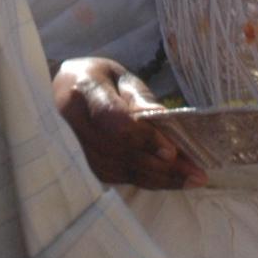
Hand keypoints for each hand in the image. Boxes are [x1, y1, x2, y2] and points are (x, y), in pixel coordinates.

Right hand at [55, 59, 202, 189]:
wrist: (60, 91)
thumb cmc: (96, 79)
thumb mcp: (119, 76)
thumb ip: (139, 97)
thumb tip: (165, 121)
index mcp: (82, 90)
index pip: (114, 119)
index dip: (142, 137)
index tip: (172, 151)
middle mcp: (73, 122)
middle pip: (120, 151)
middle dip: (161, 165)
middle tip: (197, 173)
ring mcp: (75, 148)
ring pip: (120, 170)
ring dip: (158, 179)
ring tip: (191, 180)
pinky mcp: (83, 165)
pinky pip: (118, 178)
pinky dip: (146, 181)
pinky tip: (170, 180)